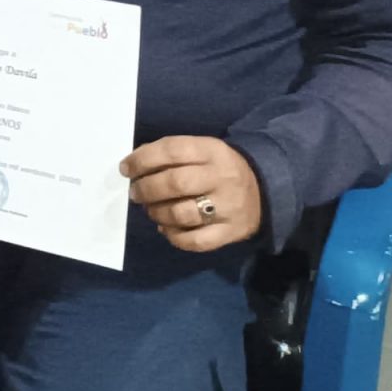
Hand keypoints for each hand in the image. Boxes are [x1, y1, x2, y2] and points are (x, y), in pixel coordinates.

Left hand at [121, 136, 263, 250]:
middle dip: (147, 189)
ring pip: (183, 214)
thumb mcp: (202, 150)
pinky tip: (166, 229)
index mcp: (212, 151)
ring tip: (150, 210)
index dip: (143, 159)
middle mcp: (222, 178)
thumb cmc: (219, 167)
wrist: (265, 189)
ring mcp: (228, 207)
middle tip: (135, 193)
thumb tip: (134, 164)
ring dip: (157, 213)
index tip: (125, 168)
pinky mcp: (231, 232)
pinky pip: (197, 241)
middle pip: (176, 183)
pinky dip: (175, 237)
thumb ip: (171, 153)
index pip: (173, 150)